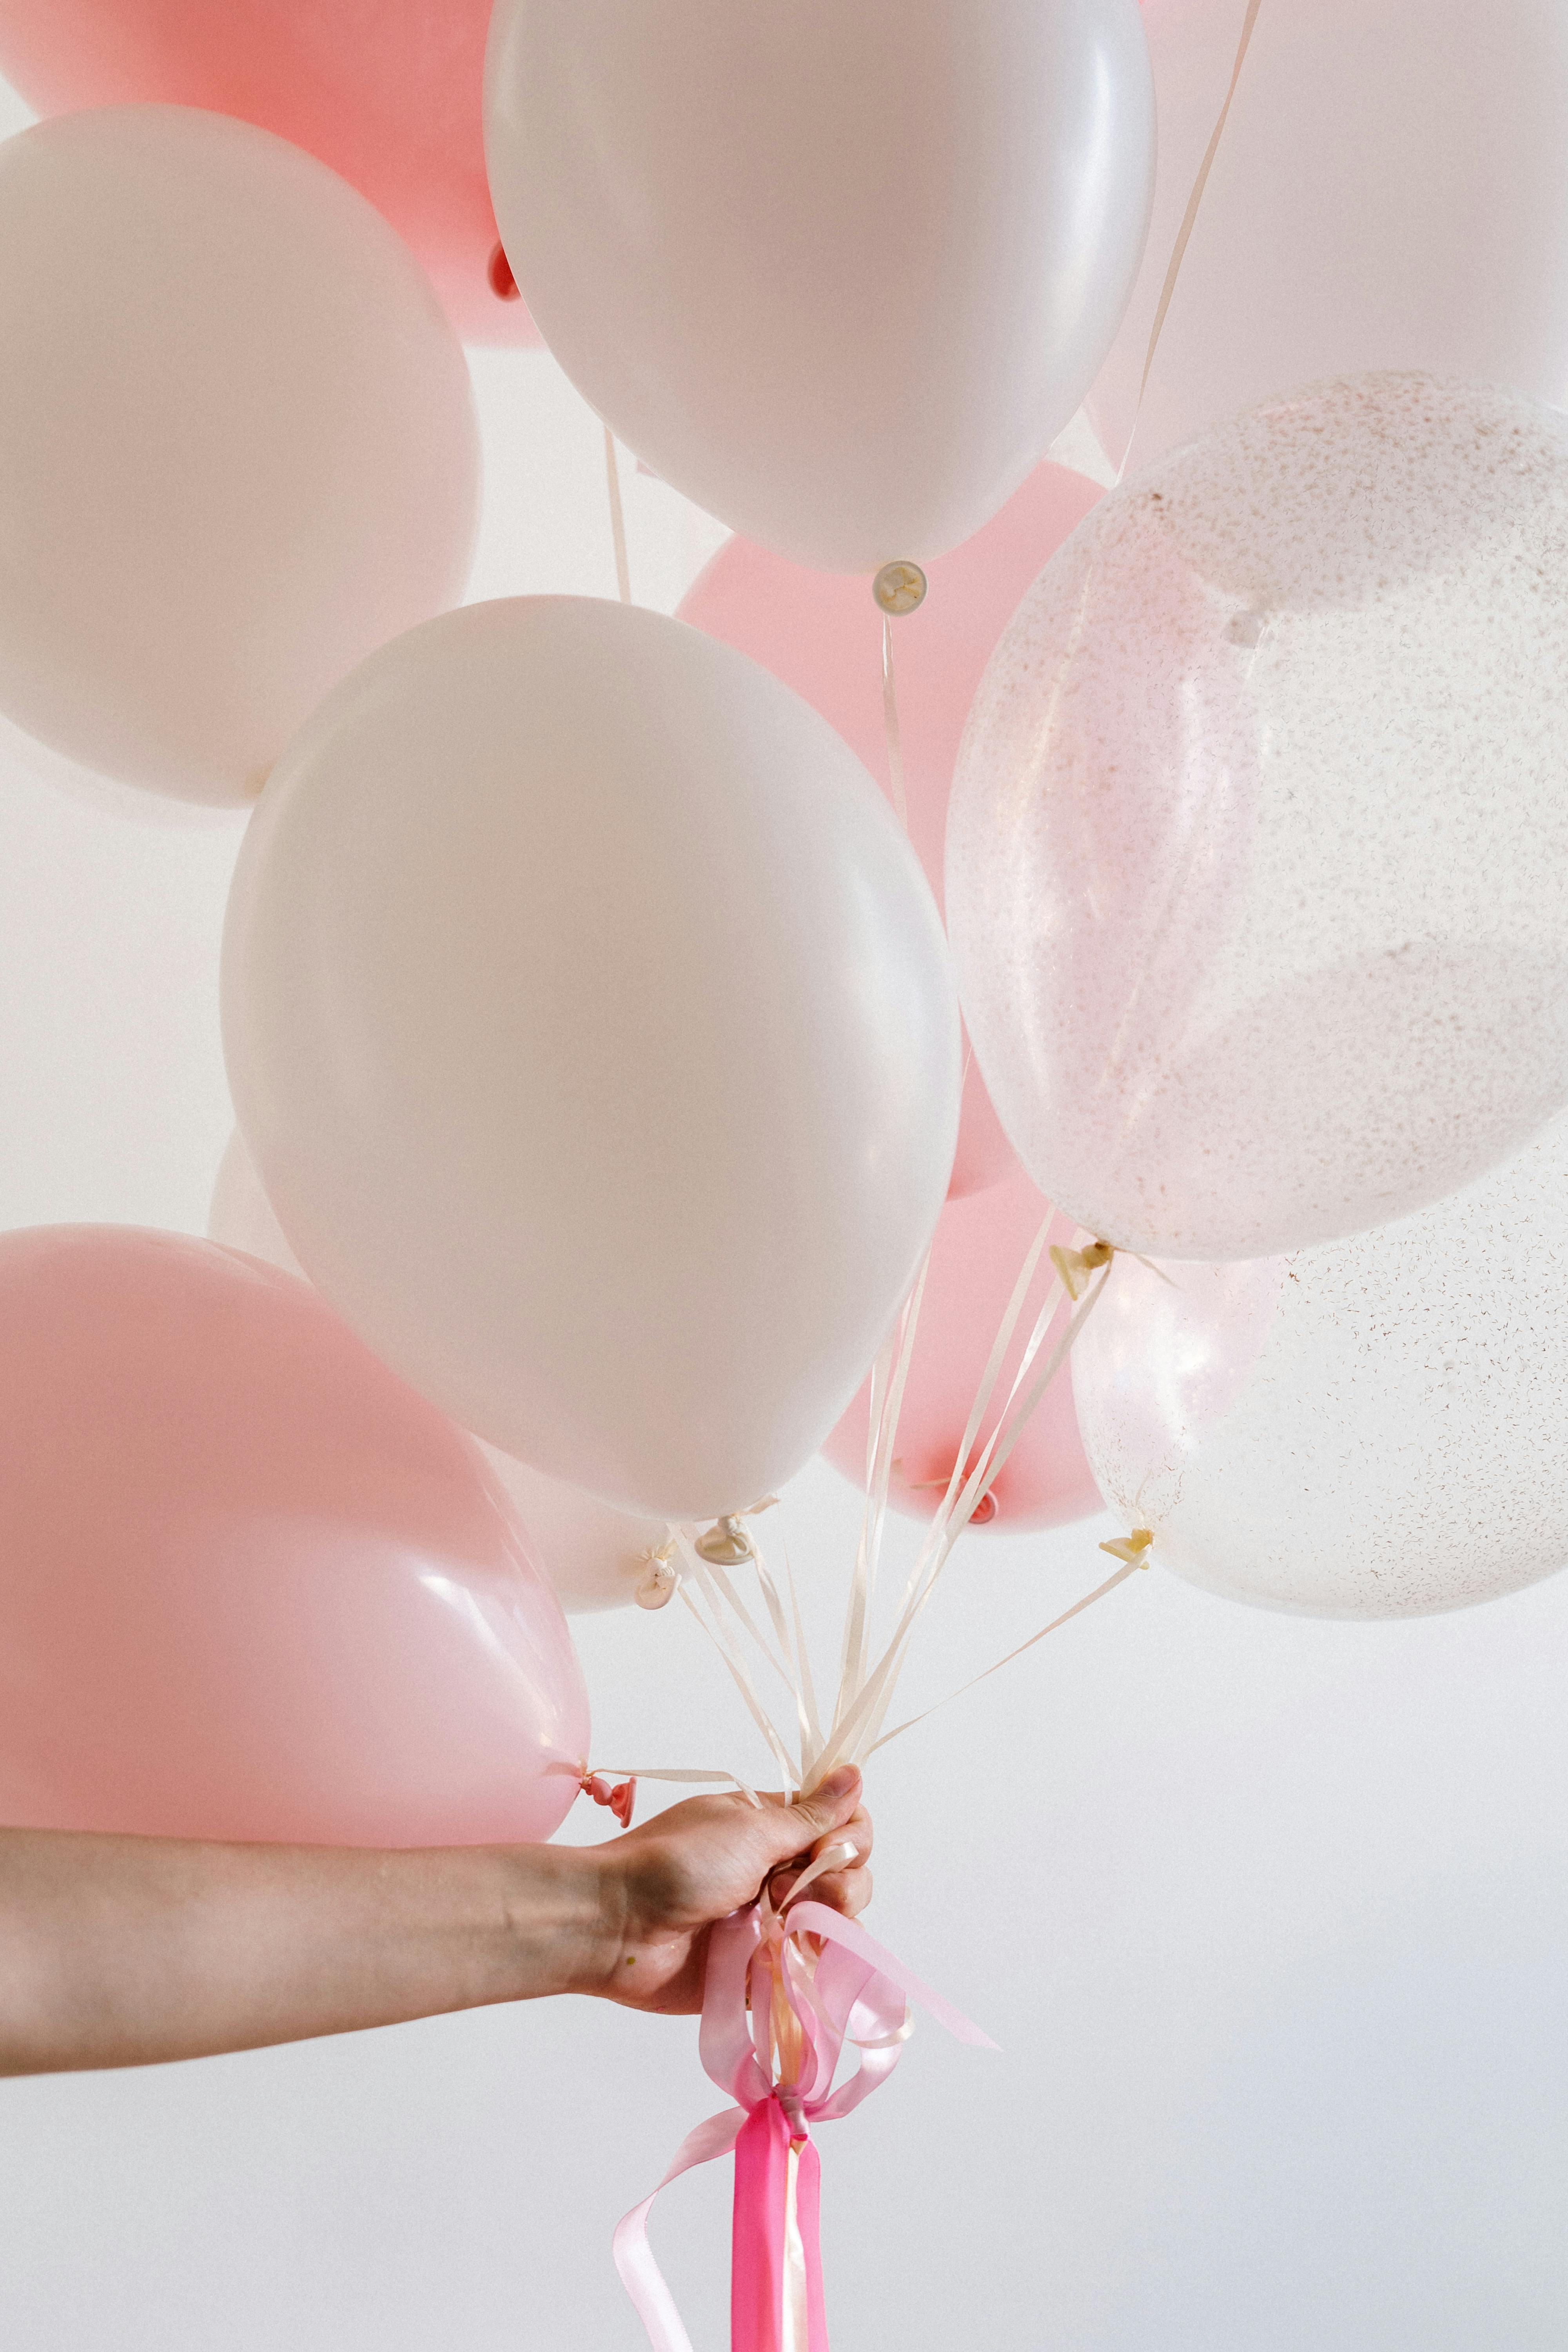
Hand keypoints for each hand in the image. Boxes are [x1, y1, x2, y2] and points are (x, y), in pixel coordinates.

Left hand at [582, 1767, 872, 2013]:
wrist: (617, 1927)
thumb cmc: (675, 1865)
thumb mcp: (749, 1829)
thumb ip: (809, 1816)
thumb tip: (853, 1772)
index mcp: (771, 1829)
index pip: (843, 1826)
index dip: (850, 1836)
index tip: (828, 1845)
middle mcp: (776, 1874)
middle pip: (848, 1877)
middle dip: (839, 1883)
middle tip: (787, 1888)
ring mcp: (771, 1925)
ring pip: (835, 1927)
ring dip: (821, 1923)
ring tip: (778, 1923)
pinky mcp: (760, 1972)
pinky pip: (808, 1973)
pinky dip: (807, 1966)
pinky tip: (785, 1958)